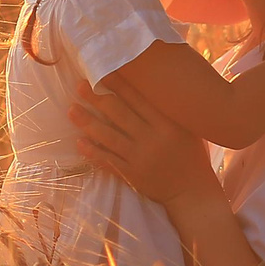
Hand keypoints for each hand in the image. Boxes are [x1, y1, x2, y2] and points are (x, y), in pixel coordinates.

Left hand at [71, 79, 223, 204]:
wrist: (193, 193)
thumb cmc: (193, 156)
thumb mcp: (188, 129)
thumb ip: (171, 111)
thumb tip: (153, 86)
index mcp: (168, 125)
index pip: (138, 100)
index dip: (119, 85)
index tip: (102, 72)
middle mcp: (152, 139)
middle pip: (119, 115)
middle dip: (97, 99)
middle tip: (79, 85)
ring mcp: (141, 158)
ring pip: (109, 136)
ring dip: (88, 122)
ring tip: (71, 110)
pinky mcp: (132, 175)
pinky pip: (109, 160)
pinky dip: (93, 151)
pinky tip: (79, 142)